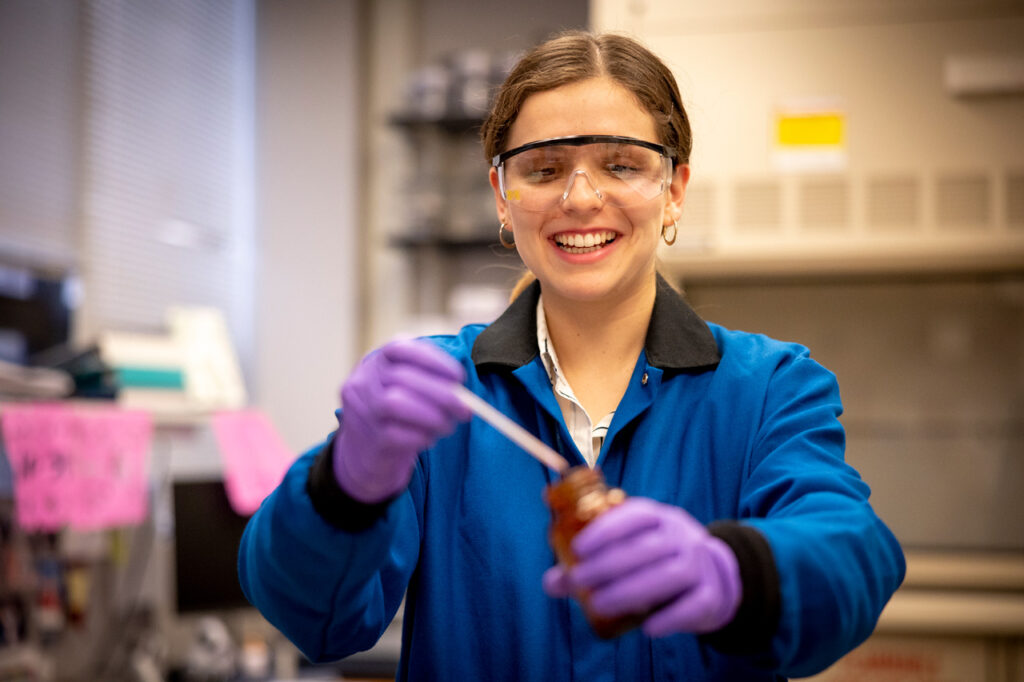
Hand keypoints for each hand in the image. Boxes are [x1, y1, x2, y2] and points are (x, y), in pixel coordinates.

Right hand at [333, 339, 468, 502]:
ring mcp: (361, 410)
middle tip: (466, 409)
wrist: (366, 452)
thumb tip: (463, 393)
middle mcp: (363, 382)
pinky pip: (394, 434)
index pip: (399, 348)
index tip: (459, 376)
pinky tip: (430, 438)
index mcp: (376, 361)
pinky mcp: (368, 438)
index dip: (432, 360)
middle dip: (441, 393)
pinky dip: (420, 436)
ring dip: (431, 415)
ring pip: (395, 403)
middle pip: (401, 378)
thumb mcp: (407, 388)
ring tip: (448, 426)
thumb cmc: (397, 414)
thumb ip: (431, 382)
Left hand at [542, 497, 740, 635]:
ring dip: (633, 590)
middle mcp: (680, 535)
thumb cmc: (654, 560)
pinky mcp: (711, 594)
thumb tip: (551, 582)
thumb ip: (590, 564)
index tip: (578, 548)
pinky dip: (672, 617)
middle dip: (609, 564)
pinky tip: (647, 628)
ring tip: (600, 605)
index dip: (607, 529)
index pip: (635, 515)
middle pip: (649, 547)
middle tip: (578, 581)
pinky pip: (695, 604)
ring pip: (672, 573)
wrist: (711, 575)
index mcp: (657, 517)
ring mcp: (700, 563)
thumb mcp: (627, 551)